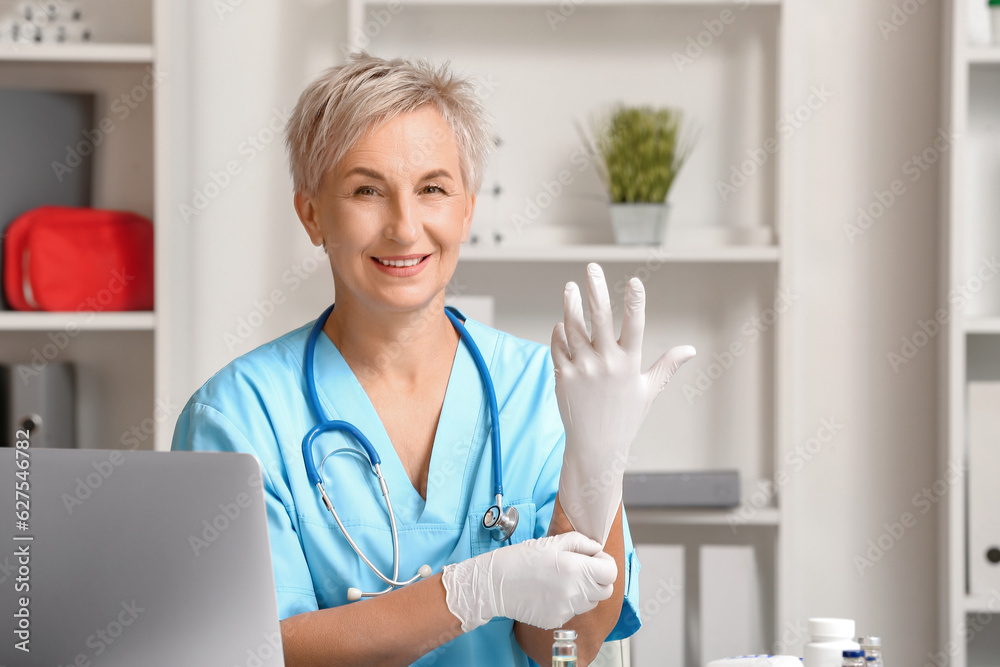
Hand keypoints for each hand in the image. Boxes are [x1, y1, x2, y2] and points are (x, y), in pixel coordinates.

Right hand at [441, 531, 616, 631]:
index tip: (594, 558)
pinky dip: (567, 602)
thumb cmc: (521, 559)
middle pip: (605, 591)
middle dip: (598, 579)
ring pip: (590, 602)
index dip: (605, 563)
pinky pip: (572, 611)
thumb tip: (597, 548)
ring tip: (562, 579)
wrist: (495, 583)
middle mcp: (575, 592)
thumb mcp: (552, 541)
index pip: (611, 572)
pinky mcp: (556, 620)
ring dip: (584, 591)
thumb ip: (581, 542)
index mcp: (577, 569)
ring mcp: (567, 609)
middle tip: (581, 569)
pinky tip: (549, 591)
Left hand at [552, 263, 694, 544]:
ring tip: (570, 288)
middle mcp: (605, 363)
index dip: (635, 303)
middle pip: (598, 318)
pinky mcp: (562, 376)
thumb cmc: (626, 417)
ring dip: (571, 305)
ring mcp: (582, 369)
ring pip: (572, 327)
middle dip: (596, 289)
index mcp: (629, 364)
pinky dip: (559, 332)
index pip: (634, 327)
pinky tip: (562, 323)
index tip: (634, 282)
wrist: (596, 446)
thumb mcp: (648, 390)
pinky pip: (558, 346)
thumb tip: (690, 350)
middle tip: (591, 267)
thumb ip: (666, 366)